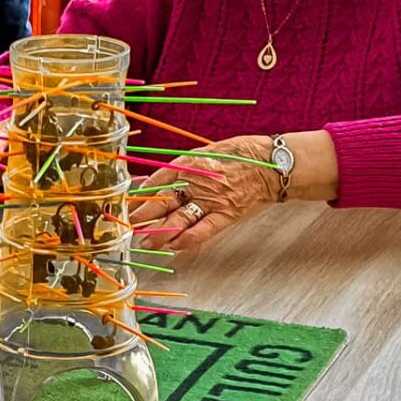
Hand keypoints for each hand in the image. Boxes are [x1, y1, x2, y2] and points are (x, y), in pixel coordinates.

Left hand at [127, 135, 279, 253]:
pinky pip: (203, 230)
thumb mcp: (204, 153)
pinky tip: (174, 246)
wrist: (270, 164)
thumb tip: (153, 181)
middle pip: (164, 201)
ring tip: (146, 242)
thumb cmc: (238, 155)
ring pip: (179, 219)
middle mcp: (197, 182)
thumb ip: (180, 169)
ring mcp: (211, 200)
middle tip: (130, 225)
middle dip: (145, 215)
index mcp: (190, 164)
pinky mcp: (226, 214)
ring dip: (160, 232)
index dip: (142, 194)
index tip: (131, 203)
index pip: (158, 181)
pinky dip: (187, 239)